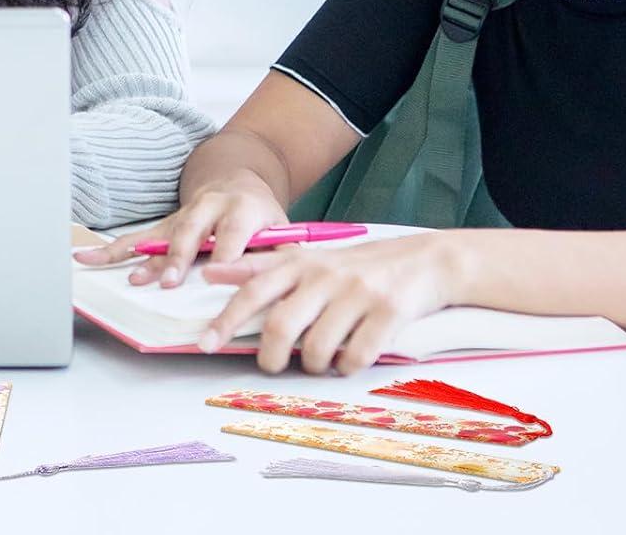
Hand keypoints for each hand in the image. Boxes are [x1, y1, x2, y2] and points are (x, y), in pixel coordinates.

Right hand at [72, 179, 289, 287]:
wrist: (237, 180)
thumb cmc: (262, 216)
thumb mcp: (282, 228)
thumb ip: (283, 253)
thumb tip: (291, 284)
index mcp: (242, 209)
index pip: (233, 232)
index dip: (224, 251)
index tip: (214, 273)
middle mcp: (207, 208)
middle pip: (191, 232)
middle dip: (178, 256)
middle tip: (169, 281)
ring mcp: (181, 216)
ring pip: (159, 235)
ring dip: (144, 259)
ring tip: (132, 281)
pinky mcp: (163, 225)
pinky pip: (135, 238)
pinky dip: (111, 251)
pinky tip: (86, 259)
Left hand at [199, 231, 461, 372]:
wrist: (421, 261)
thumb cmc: (353, 266)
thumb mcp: (305, 258)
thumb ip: (260, 267)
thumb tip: (211, 272)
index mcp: (299, 263)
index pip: (252, 290)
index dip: (226, 318)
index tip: (204, 342)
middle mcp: (323, 276)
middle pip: (281, 326)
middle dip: (271, 356)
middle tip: (272, 366)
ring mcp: (356, 293)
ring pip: (318, 347)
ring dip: (313, 365)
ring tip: (318, 361)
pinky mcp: (387, 312)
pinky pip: (356, 356)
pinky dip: (347, 367)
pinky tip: (350, 359)